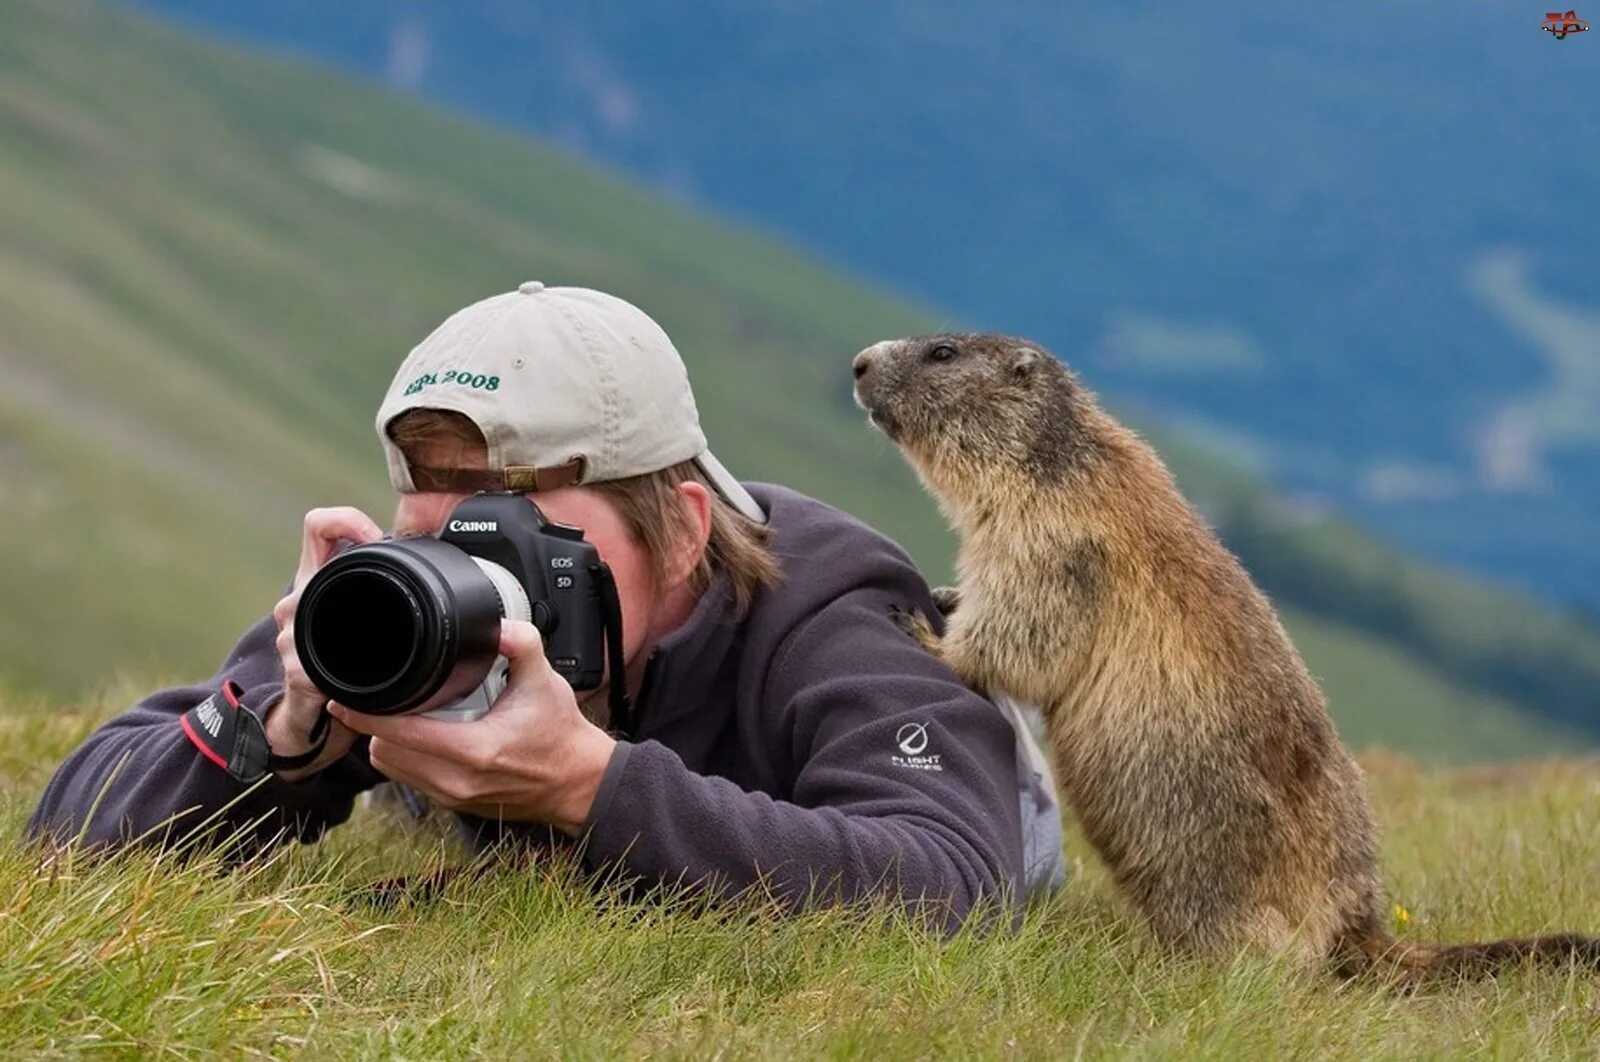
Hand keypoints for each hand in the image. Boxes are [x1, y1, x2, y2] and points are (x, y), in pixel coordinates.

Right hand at [265, 506, 384, 780]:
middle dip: (357, 578)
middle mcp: (296, 602)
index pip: (317, 526)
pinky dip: (343, 671)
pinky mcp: (297, 670)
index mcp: (316, 582)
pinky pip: (320, 662)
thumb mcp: (355, 615)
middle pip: (314, 566)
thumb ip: (377, 588)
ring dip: (352, 627)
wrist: (306, 716)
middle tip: (392, 593)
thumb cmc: (337, 662)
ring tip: (373, 647)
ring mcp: (291, 636)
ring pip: (315, 612)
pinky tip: (351, 681)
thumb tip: (433, 562)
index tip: (374, 538)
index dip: (344, 520)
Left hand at [329, 620, 618, 834]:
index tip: (344, 700)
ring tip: (398, 716)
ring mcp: (454, 797)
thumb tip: (497, 624)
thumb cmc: (560, 734)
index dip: (365, 716)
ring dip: (389, 742)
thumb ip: (523, 646)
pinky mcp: (455, 806)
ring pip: (393, 769)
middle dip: (377, 725)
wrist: (577, 782)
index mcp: (475, 750)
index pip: (400, 734)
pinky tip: (419, 738)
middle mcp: (458, 781)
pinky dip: (407, 758)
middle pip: (386, 752)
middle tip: (379, 698)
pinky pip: (411, 781)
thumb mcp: (545, 682)